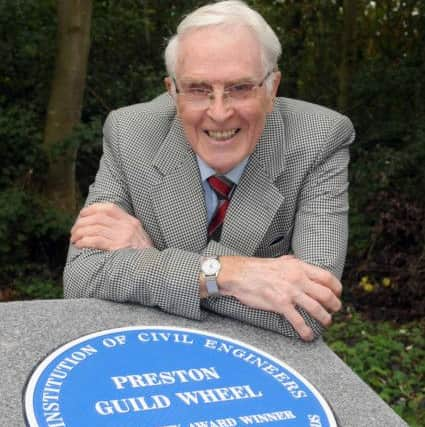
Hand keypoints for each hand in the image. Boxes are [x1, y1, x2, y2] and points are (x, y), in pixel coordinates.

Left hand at [70, 203, 153, 250]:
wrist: (152, 267)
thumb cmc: (141, 253)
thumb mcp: (138, 235)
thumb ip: (124, 227)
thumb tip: (101, 223)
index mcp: (131, 221)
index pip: (110, 208)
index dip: (93, 209)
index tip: (82, 213)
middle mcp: (127, 227)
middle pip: (99, 218)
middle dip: (82, 223)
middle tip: (74, 231)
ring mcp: (123, 237)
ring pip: (95, 229)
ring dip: (80, 233)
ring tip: (74, 238)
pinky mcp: (118, 248)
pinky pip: (96, 241)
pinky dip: (85, 241)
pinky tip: (79, 244)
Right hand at [219, 255, 341, 340]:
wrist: (239, 275)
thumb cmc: (257, 268)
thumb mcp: (279, 260)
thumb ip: (292, 262)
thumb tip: (299, 262)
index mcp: (298, 266)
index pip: (326, 277)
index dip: (336, 287)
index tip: (337, 293)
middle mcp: (297, 278)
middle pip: (326, 294)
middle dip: (335, 305)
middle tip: (335, 310)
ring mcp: (289, 292)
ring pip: (316, 308)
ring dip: (325, 318)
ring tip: (326, 322)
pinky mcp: (280, 304)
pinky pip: (298, 320)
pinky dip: (305, 330)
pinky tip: (308, 335)